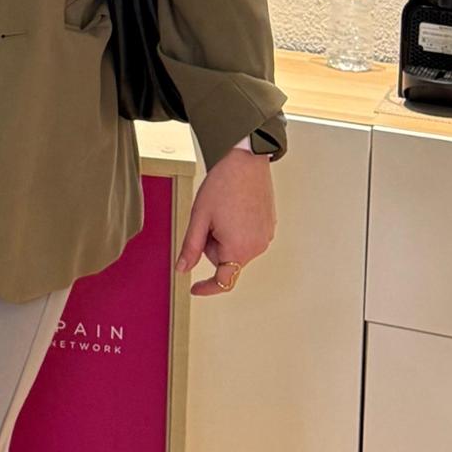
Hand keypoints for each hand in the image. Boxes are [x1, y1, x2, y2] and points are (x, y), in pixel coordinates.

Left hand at [176, 149, 274, 297]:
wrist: (245, 162)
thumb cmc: (223, 185)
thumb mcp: (199, 217)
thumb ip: (190, 247)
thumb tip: (182, 269)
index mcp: (239, 248)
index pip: (223, 280)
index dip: (206, 287)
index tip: (195, 289)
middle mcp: (257, 246)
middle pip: (225, 259)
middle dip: (211, 244)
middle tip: (208, 219)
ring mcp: (265, 236)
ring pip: (235, 247)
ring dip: (223, 235)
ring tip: (222, 210)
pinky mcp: (269, 227)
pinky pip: (246, 237)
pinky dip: (235, 229)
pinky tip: (232, 208)